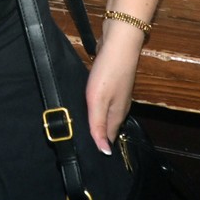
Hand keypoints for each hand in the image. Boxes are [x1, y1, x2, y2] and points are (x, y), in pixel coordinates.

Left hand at [84, 21, 143, 153]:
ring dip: (96, 121)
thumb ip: (99, 125)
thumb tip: (105, 152)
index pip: (108, 138)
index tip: (87, 157)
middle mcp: (119, 107)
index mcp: (117, 114)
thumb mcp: (99, 101)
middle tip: (80, 144)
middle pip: (108, 127)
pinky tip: (86, 105)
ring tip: (81, 128)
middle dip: (97, 136)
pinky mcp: (112, 82)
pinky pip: (103, 100)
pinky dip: (95, 106)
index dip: (98, 147)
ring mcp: (117, 94)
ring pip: (106, 113)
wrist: (120, 41)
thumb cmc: (109, 71)